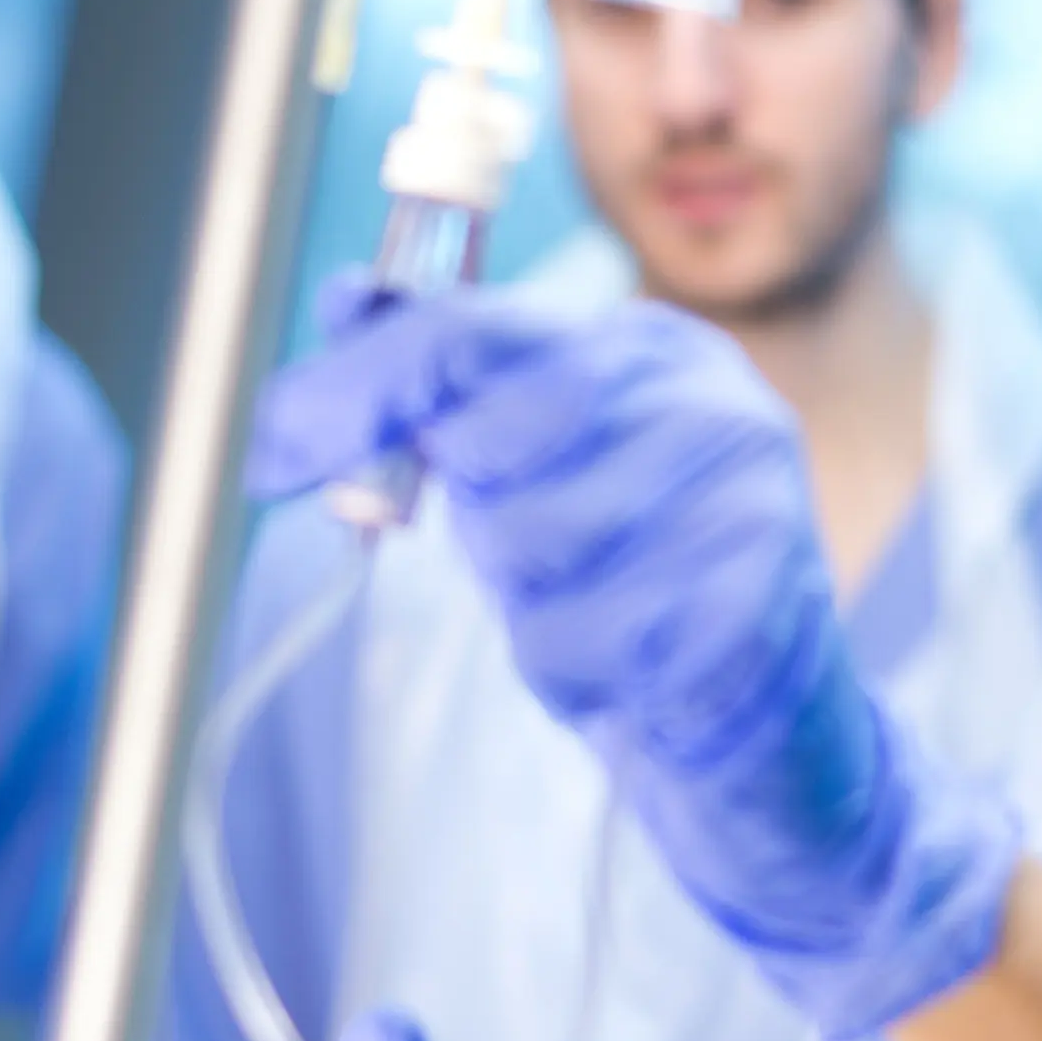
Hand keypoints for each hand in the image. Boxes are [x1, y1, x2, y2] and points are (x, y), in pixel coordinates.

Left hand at [252, 285, 1013, 1037]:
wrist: (772, 742)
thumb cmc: (636, 590)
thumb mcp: (539, 473)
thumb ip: (451, 387)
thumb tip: (345, 298)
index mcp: (653, 348)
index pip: (471, 329)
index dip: (355, 385)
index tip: (269, 446)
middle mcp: (712, 402)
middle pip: (492, 437)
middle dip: (475, 519)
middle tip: (524, 560)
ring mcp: (746, 501)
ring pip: (526, 544)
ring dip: (528, 606)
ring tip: (596, 614)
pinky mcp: (753, 607)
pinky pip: (577, 640)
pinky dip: (570, 672)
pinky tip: (627, 668)